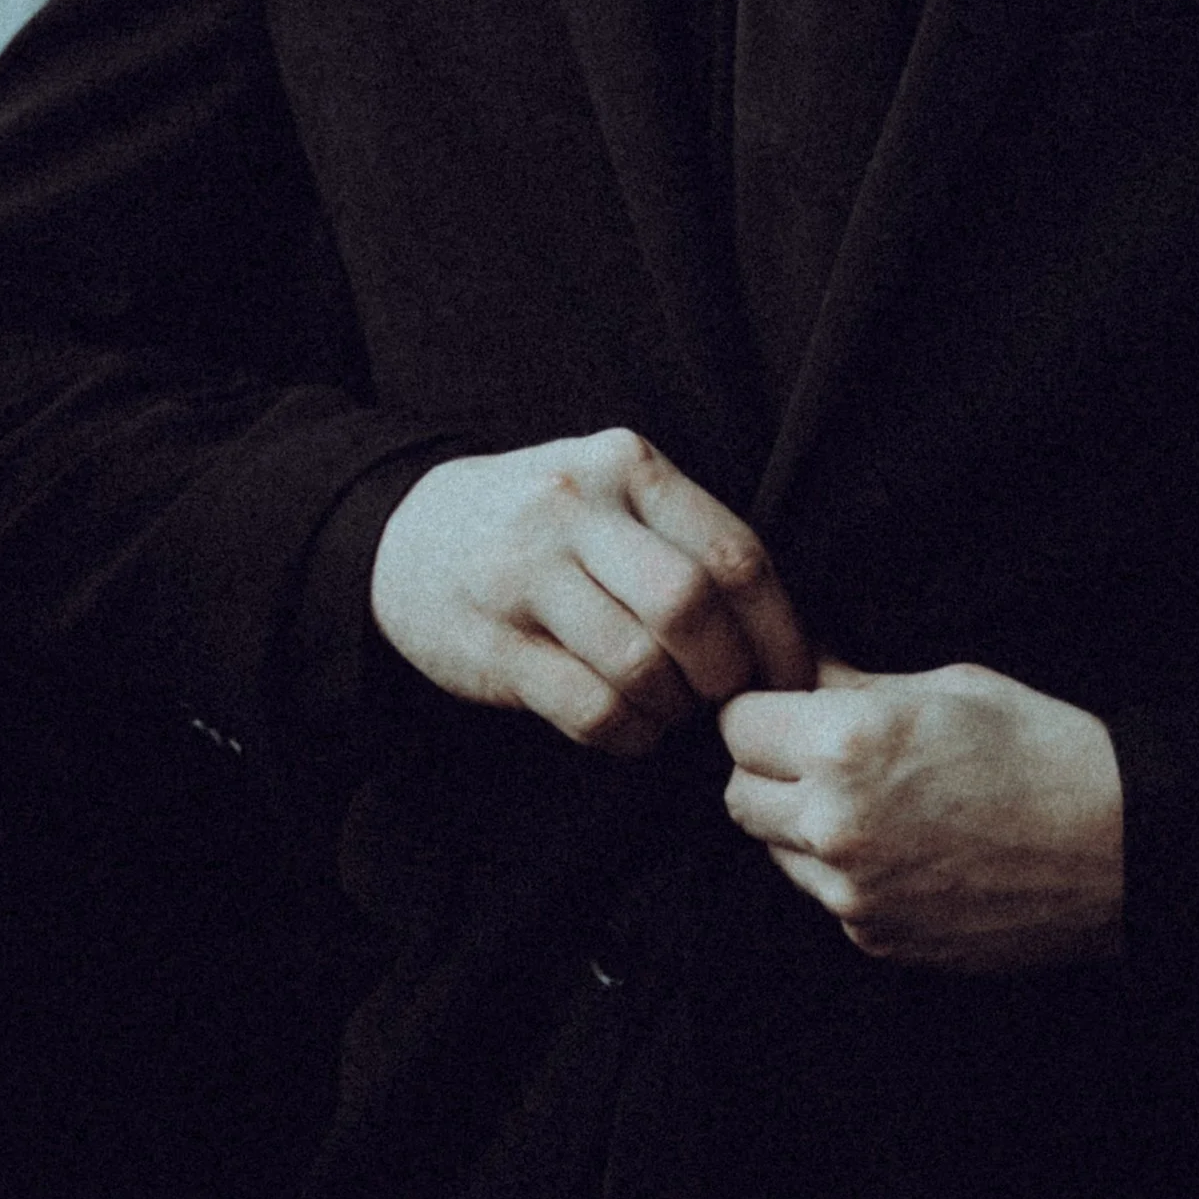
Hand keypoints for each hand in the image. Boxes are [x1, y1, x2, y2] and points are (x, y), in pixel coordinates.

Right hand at [370, 427, 812, 753]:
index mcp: (626, 465)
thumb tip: (780, 629)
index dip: (779, 630)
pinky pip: (588, 707)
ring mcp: (526, 574)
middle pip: (691, 606)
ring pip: (640, 663)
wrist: (405, 535)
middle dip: (726, 671)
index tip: (793, 677)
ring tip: (671, 710)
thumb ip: (683, 536)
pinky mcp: (493, 644)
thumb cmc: (540, 523)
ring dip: (672, 708)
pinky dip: (627, 734)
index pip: (734, 552)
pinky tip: (628, 727)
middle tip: (727, 700)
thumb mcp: (608, 491)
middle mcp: (575, 507)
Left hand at [720, 657, 1124, 969]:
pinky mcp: (876, 939)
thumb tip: (803, 670)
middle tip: (818, 749)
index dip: (764, 708)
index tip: (789, 704)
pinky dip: (842, 870)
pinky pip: (824, 895)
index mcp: (847, 744)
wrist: (1117, 845)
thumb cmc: (1043, 748)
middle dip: (767, 766)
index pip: (737, 725)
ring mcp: (853, 892)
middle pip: (739, 794)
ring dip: (797, 821)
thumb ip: (855, 683)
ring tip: (870, 797)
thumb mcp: (947, 684)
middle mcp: (834, 823)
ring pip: (774, 849)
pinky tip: (902, 844)